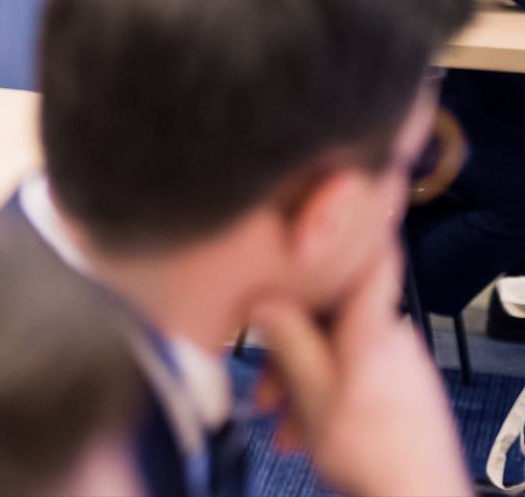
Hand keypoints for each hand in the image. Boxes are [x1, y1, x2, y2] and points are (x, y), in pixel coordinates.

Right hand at [251, 244, 470, 496]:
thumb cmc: (377, 457)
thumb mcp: (314, 396)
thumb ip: (289, 342)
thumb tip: (264, 300)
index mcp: (373, 329)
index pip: (375, 257)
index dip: (352, 227)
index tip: (322, 206)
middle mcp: (392, 339)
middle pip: (332, 313)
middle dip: (289, 343)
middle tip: (263, 379)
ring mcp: (398, 365)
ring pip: (334, 349)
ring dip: (299, 380)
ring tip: (279, 419)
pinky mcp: (400, 390)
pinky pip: (349, 374)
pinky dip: (321, 396)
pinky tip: (301, 430)